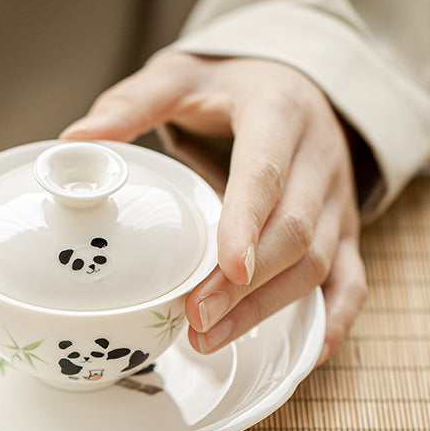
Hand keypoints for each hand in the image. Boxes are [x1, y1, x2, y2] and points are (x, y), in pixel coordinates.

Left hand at [62, 52, 367, 363]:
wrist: (295, 84)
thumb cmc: (230, 86)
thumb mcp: (182, 76)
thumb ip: (134, 104)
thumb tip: (77, 140)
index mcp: (279, 112)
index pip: (267, 172)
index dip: (248, 221)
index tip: (226, 267)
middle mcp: (319, 157)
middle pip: (294, 230)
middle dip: (246, 283)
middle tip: (195, 318)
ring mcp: (337, 198)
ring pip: (319, 261)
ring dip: (267, 307)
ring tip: (210, 338)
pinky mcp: (345, 227)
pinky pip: (352, 278)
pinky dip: (336, 318)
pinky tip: (308, 354)